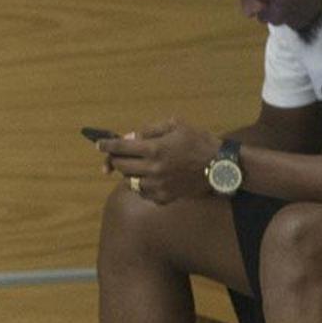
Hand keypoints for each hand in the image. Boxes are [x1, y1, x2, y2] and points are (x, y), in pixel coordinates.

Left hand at [101, 118, 221, 203]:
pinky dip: (141, 187)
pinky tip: (148, 181)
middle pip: (121, 166)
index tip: (99, 144)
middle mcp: (152, 168)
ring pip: (130, 182)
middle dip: (115, 160)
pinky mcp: (166, 196)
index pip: (120, 147)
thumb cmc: (201, 141)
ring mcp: (158, 185)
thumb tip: (130, 137)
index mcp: (154, 148)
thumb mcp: (177, 126)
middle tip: (115, 157)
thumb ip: (151, 130)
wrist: (222, 166)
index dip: (106, 145)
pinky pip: (144, 194)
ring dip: (129, 174)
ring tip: (135, 169)